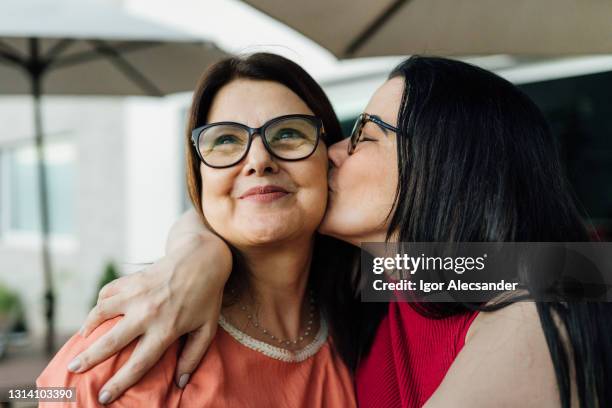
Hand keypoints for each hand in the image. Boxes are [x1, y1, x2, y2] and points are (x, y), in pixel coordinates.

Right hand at [68, 235, 231, 403]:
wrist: (202, 258)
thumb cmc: (207, 297)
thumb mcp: (207, 329)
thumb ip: (193, 356)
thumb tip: (180, 382)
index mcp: (166, 329)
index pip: (138, 363)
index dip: (119, 383)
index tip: (104, 397)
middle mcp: (147, 313)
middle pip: (111, 342)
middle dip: (89, 359)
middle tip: (74, 369)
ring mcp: (137, 294)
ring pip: (101, 313)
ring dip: (87, 328)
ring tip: (81, 341)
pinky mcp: (132, 279)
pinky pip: (107, 292)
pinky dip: (99, 303)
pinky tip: (97, 313)